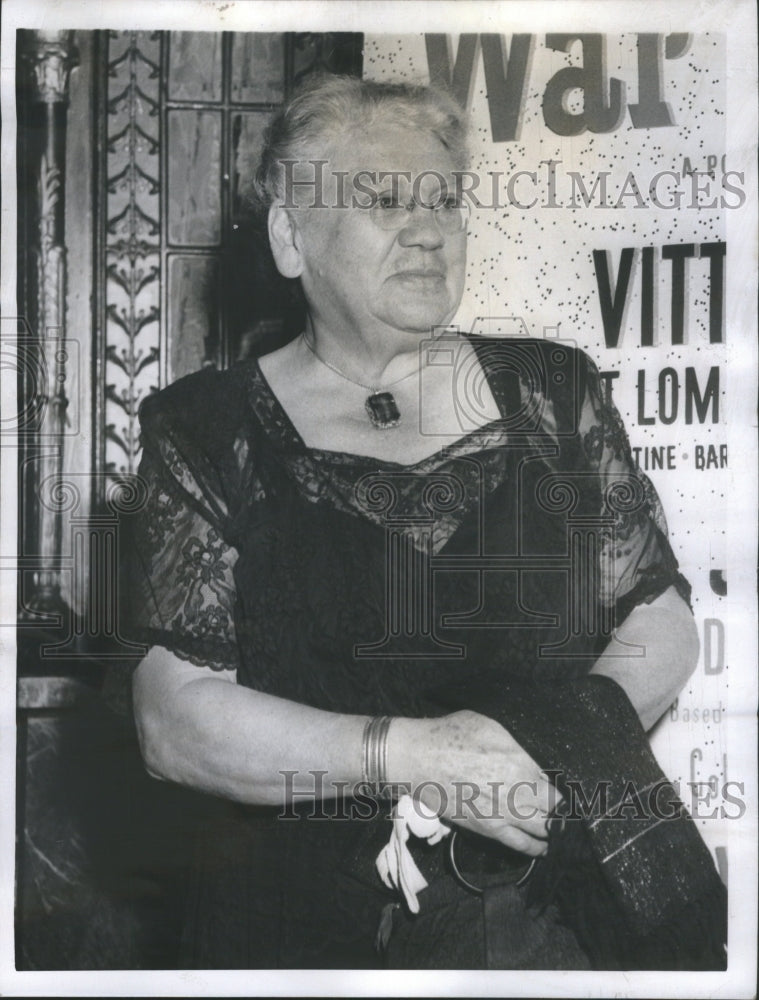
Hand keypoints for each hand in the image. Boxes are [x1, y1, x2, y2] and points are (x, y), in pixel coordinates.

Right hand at [387, 710, 559, 856]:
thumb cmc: (451, 736)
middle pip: (556, 811)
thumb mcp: (490, 727)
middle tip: (566, 811)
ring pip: (544, 830)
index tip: (566, 791)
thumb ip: (517, 746)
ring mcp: (504, 814)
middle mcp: (518, 792)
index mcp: (520, 763)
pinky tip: (544, 847)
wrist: (418, 759)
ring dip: (554, 830)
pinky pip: (521, 845)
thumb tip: (534, 760)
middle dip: (563, 812)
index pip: (556, 784)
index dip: (563, 789)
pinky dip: (537, 848)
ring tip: (560, 829)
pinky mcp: (488, 829)